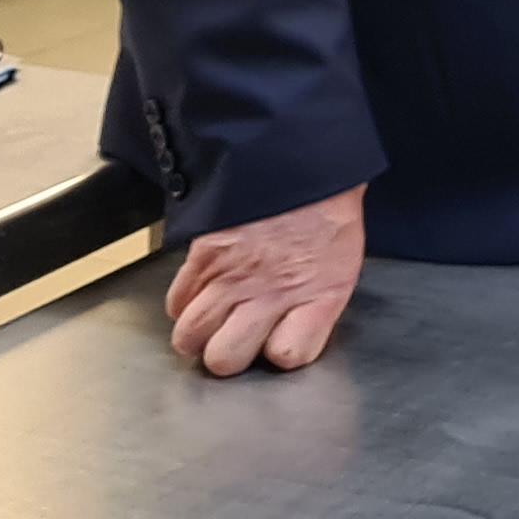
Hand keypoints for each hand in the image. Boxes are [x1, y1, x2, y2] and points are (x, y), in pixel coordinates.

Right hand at [166, 184, 365, 375]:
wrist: (298, 158)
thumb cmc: (325, 208)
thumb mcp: (341, 261)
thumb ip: (317, 303)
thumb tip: (297, 330)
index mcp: (318, 294)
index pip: (289, 356)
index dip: (282, 352)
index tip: (282, 341)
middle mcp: (271, 293)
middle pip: (226, 360)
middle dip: (228, 355)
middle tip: (237, 337)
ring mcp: (232, 278)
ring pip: (191, 338)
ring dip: (200, 335)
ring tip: (214, 322)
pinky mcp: (202, 258)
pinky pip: (176, 303)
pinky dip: (184, 304)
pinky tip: (202, 295)